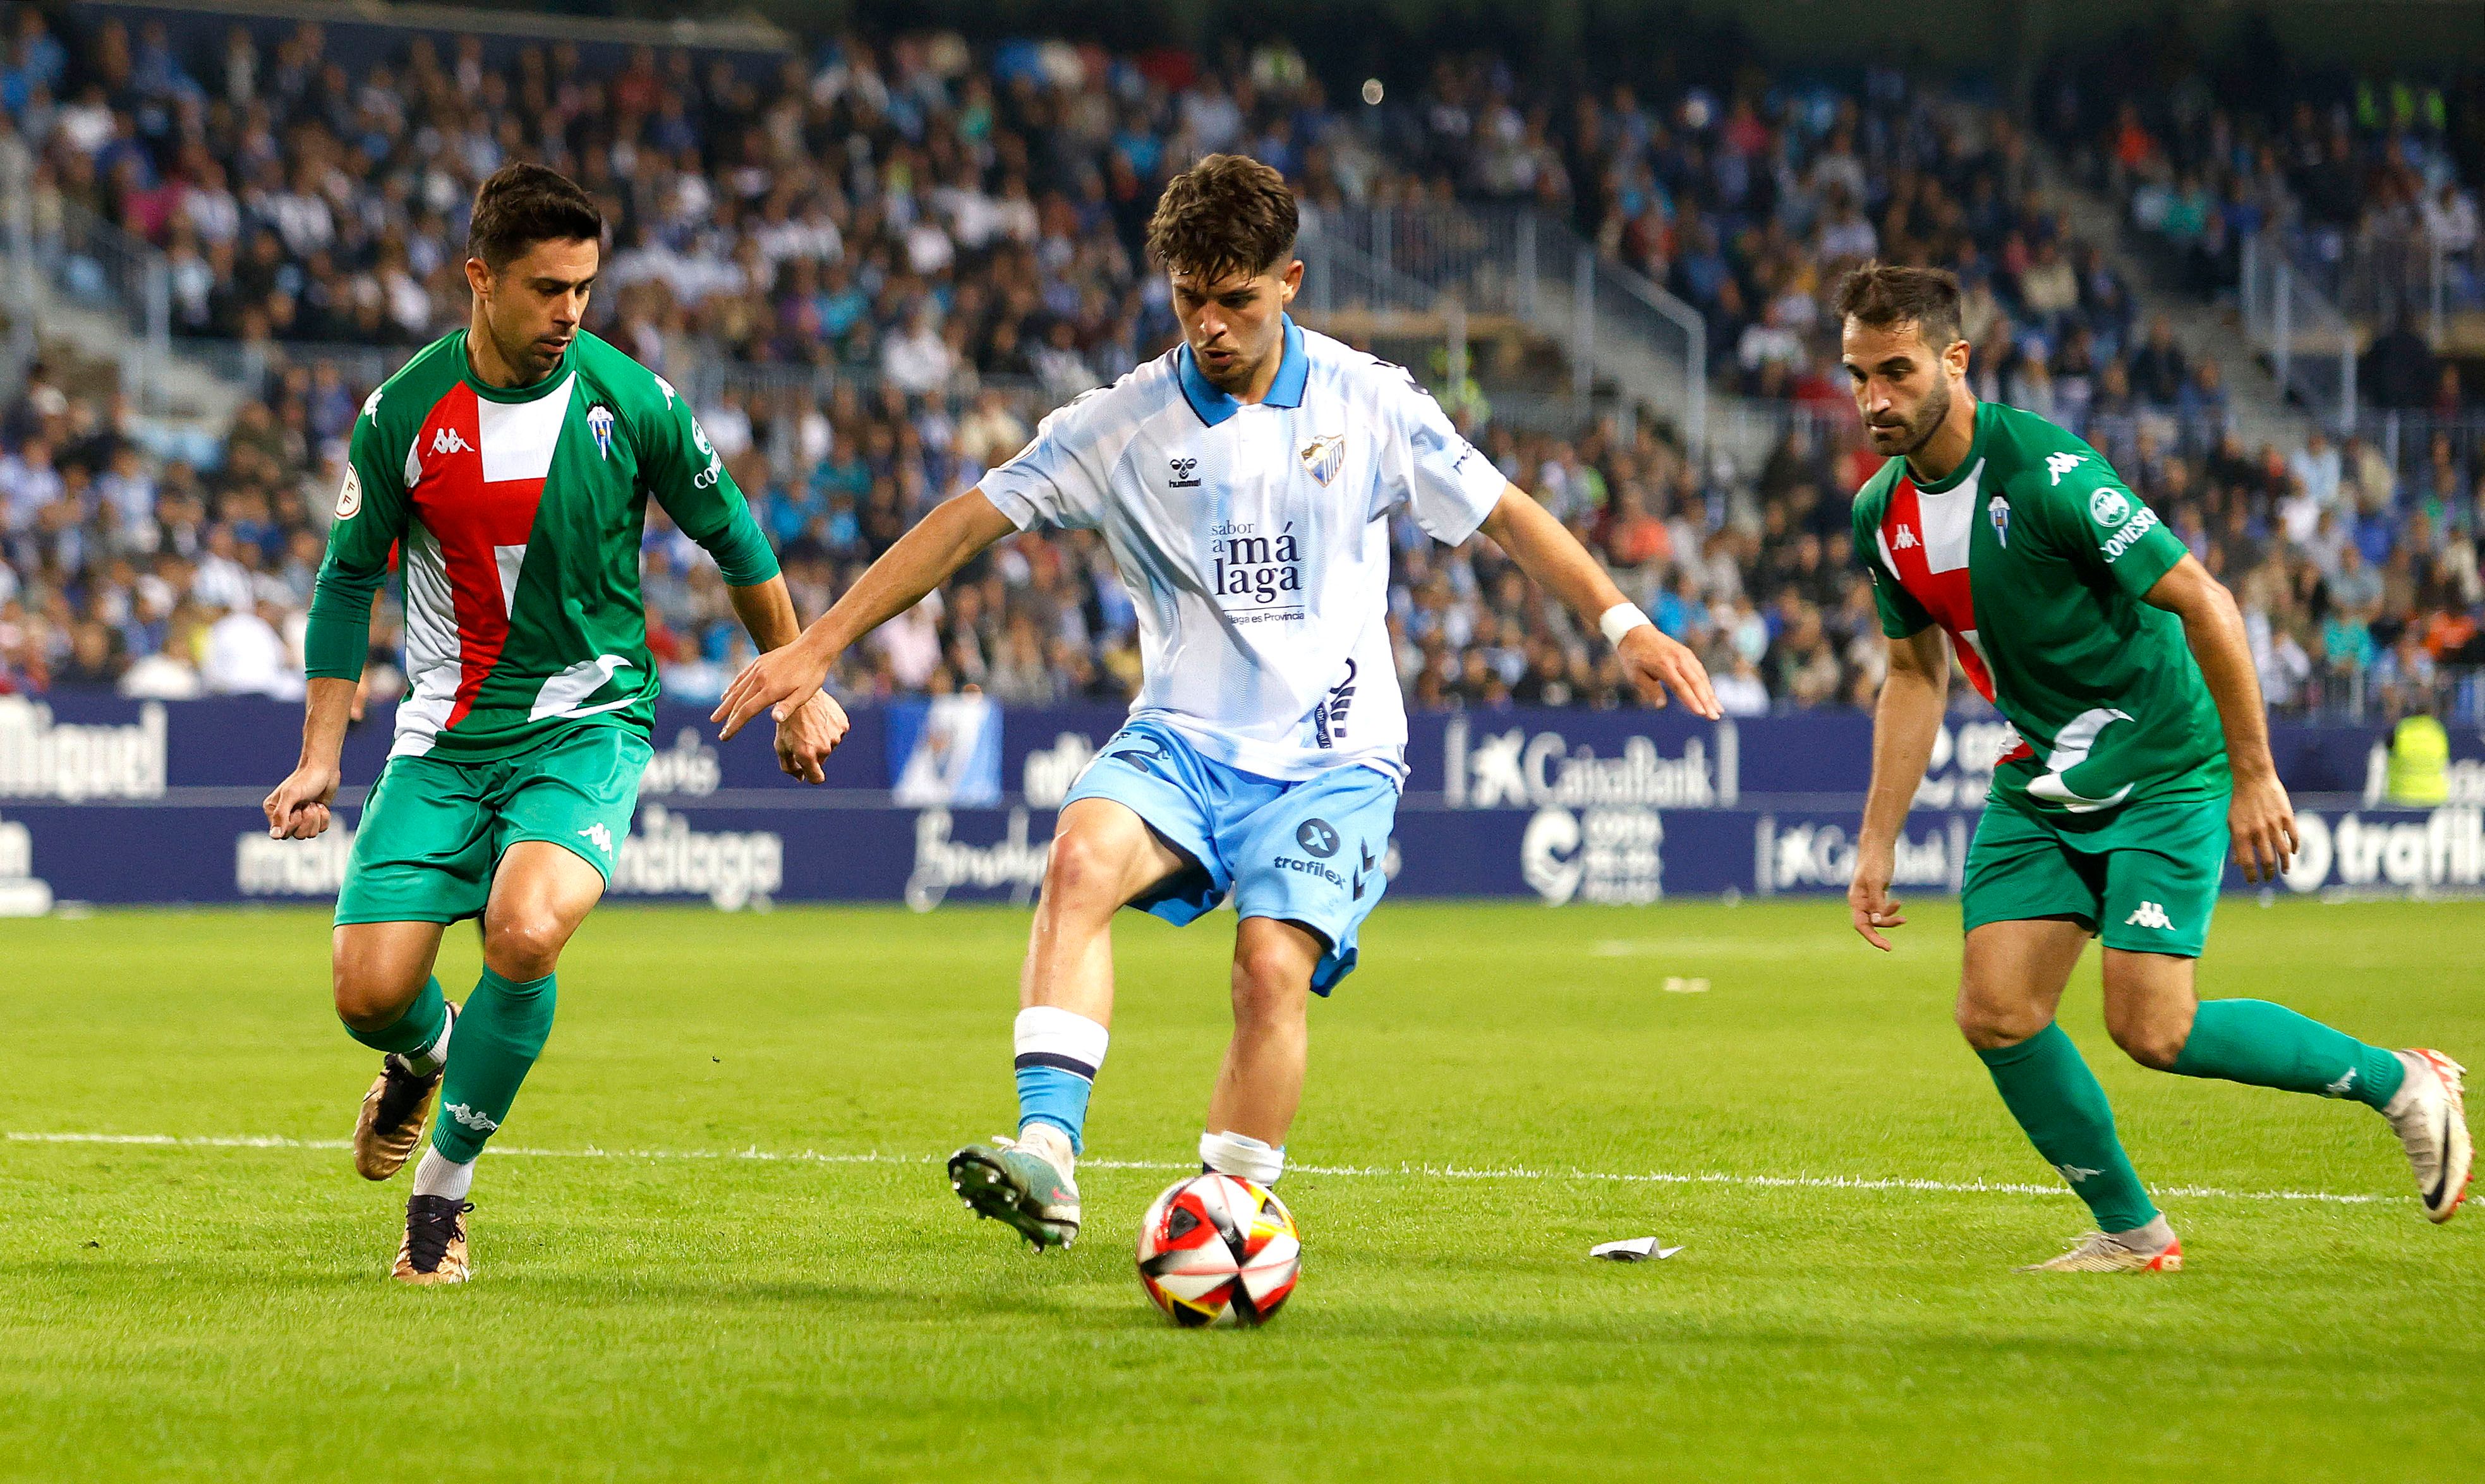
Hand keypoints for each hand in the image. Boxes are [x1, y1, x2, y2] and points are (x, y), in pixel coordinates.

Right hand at [262, 760, 341, 840]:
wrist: (325, 769)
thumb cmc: (306, 780)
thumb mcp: (291, 795)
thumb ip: (281, 815)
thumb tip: (274, 836)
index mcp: (273, 811)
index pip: (282, 834)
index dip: (294, 823)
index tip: (298, 808)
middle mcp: (285, 816)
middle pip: (297, 835)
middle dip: (307, 820)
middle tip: (308, 804)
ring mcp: (301, 817)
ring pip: (310, 834)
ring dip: (316, 818)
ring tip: (314, 804)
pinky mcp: (316, 817)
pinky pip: (322, 829)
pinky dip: (325, 818)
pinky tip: (321, 805)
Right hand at [713, 638, 830, 740]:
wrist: (813, 647)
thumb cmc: (812, 674)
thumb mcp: (805, 693)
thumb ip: (788, 706)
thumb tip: (775, 719)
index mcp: (770, 690)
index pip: (746, 711)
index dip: (734, 725)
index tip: (725, 736)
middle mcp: (760, 679)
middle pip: (738, 702)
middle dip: (727, 719)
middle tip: (720, 733)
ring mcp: (758, 669)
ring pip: (737, 690)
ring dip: (725, 705)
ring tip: (716, 717)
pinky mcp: (759, 662)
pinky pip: (741, 677)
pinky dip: (732, 688)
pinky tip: (726, 695)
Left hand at [773, 689, 849, 784]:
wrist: (799, 693)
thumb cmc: (787, 722)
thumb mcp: (781, 744)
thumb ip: (789, 766)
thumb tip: (801, 778)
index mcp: (807, 754)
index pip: (817, 778)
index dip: (812, 775)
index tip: (808, 770)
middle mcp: (824, 747)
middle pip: (822, 760)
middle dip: (813, 753)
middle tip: (803, 736)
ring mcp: (835, 736)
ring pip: (830, 746)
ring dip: (822, 740)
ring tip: (811, 725)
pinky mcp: (842, 725)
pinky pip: (837, 734)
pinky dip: (830, 729)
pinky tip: (820, 719)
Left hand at [1616, 625, 1721, 718]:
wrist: (1636, 632)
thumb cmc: (1633, 656)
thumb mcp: (1635, 675)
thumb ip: (1650, 689)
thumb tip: (1661, 705)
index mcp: (1664, 666)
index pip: (1681, 687)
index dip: (1692, 701)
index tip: (1701, 713)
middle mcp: (1678, 659)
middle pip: (1696, 683)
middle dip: (1707, 702)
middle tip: (1715, 717)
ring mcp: (1685, 655)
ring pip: (1701, 677)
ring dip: (1711, 694)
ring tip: (1719, 710)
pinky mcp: (1687, 654)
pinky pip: (1699, 671)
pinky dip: (1706, 684)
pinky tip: (1711, 696)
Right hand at [1848, 845, 1904, 950]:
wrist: (1878, 846)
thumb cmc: (1875, 862)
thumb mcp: (1876, 882)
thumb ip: (1876, 902)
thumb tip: (1876, 922)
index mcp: (1855, 900)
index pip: (1861, 925)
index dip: (1872, 937)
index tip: (1886, 947)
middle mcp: (1860, 902)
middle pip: (1870, 924)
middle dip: (1883, 930)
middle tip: (1892, 943)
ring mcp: (1869, 898)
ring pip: (1878, 917)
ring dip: (1890, 919)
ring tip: (1904, 919)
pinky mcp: (1878, 894)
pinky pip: (1883, 909)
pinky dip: (1891, 909)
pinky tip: (1899, 903)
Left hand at [2229, 769, 2297, 884]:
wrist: (2253, 779)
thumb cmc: (2240, 802)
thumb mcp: (2232, 823)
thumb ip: (2236, 843)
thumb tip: (2237, 864)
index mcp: (2241, 834)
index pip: (2247, 863)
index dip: (2250, 875)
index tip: (2253, 882)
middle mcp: (2257, 831)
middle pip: (2267, 860)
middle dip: (2269, 873)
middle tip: (2269, 878)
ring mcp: (2273, 824)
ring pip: (2283, 852)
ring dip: (2285, 864)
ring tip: (2284, 871)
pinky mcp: (2286, 816)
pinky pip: (2294, 836)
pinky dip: (2295, 847)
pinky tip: (2293, 852)